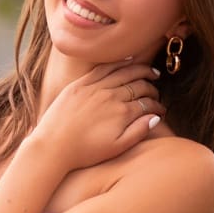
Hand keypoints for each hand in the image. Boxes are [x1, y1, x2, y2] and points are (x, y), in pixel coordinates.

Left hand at [24, 58, 163, 172]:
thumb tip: (155, 117)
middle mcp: (110, 96)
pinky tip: (128, 60)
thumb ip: (138, 132)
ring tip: (151, 72)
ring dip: (140, 71)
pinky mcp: (79, 84)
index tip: (161, 110)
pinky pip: (103, 68)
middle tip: (156, 92)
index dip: (157, 106)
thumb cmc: (85, 152)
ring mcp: (94, 88)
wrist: (52, 146)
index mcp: (122, 113)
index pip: (147, 103)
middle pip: (139, 85)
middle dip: (152, 88)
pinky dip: (118, 63)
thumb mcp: (116, 148)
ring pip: (124, 72)